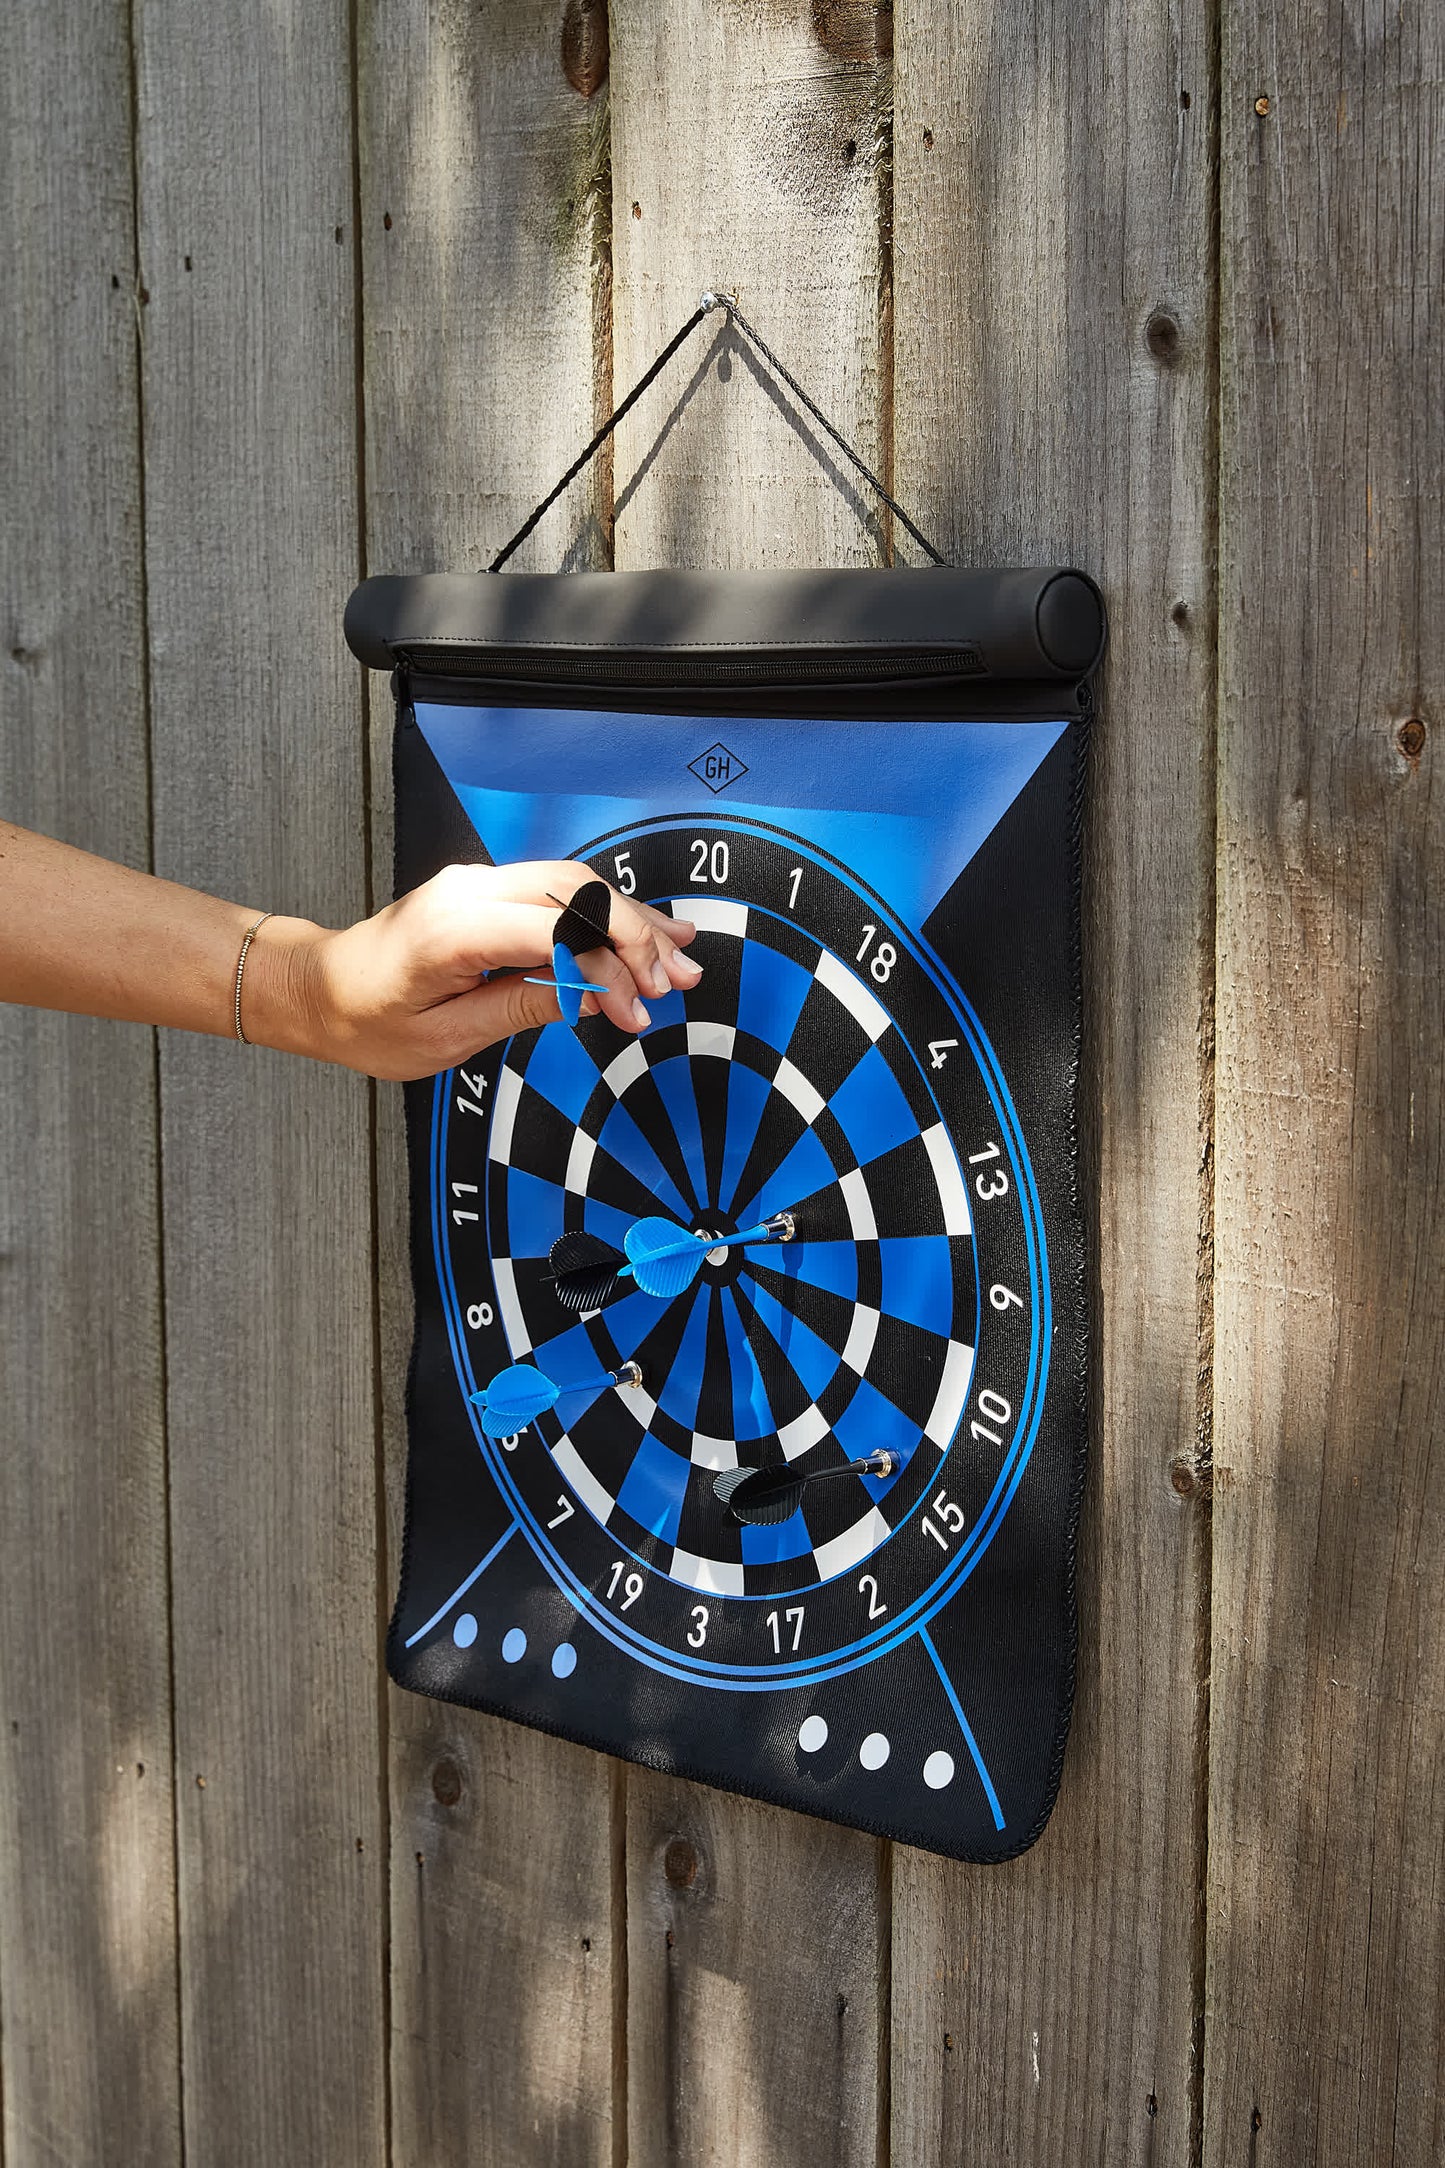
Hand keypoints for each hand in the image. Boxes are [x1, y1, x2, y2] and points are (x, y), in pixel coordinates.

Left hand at [272, 860, 700, 1080]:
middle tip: (678, 979)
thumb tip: (586, 995)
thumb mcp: (444, 1039)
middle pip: (576, 892)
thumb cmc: (365, 1019)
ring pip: (575, 883)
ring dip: (630, 920)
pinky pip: (556, 890)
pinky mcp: (486, 890)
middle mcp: (467, 891)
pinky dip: (602, 912)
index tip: (634, 1011)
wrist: (318, 989)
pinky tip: (641, 930)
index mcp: (452, 930)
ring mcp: (477, 882)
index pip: (556, 931)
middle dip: (636, 936)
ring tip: (679, 956)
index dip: (607, 968)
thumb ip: (520, 1007)